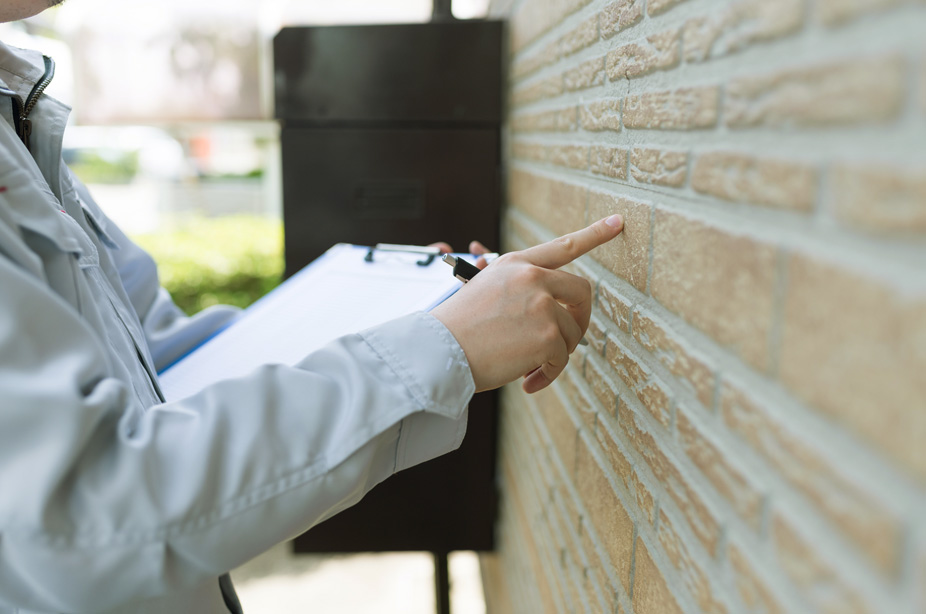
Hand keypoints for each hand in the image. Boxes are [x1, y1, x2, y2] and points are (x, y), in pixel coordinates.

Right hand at [431, 215, 623, 393]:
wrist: (438, 351)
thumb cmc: (457, 329)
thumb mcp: (485, 293)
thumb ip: (520, 293)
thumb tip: (551, 313)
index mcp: (516, 264)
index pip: (563, 245)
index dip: (594, 234)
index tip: (617, 222)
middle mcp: (533, 277)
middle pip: (582, 292)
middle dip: (579, 319)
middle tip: (567, 340)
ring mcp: (543, 304)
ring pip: (570, 333)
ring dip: (554, 354)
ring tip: (527, 366)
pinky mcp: (548, 334)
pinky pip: (561, 360)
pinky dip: (547, 374)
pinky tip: (528, 381)